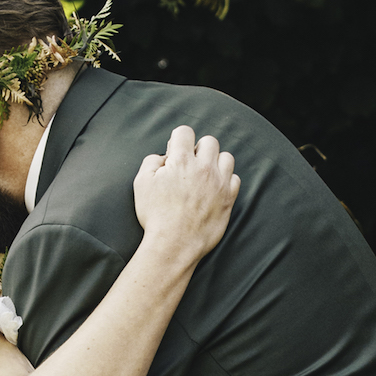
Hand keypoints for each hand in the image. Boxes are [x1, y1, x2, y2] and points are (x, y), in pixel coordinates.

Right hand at [133, 125, 239, 265]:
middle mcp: (204, 168)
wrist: (174, 244)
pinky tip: (214, 189)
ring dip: (215, 162)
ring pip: (226, 157)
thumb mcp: (141, 183)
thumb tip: (163, 157)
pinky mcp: (229, 199)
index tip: (174, 153)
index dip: (178, 140)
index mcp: (181, 160)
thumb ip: (151, 161)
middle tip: (190, 164)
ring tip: (204, 175)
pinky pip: (235, 179)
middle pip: (209, 141)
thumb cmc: (156, 216)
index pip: (185, 132)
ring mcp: (219, 183)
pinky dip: (226, 180)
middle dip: (198, 149)